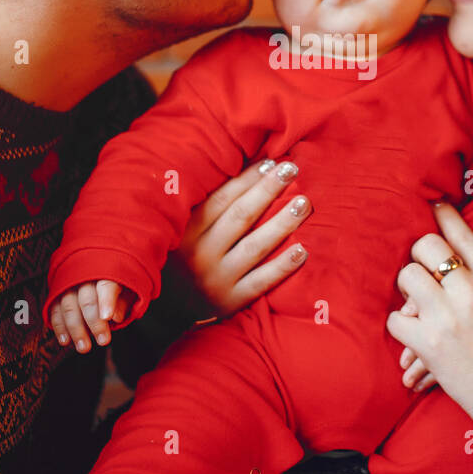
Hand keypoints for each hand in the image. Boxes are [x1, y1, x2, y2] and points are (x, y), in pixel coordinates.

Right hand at [50, 280, 126, 352]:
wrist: (95, 274)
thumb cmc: (115, 284)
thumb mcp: (126, 291)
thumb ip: (122, 303)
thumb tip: (116, 318)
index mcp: (106, 271)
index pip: (106, 286)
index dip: (106, 301)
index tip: (107, 317)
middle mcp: (85, 276)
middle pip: (87, 299)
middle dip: (94, 322)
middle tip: (103, 341)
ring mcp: (69, 285)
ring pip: (68, 306)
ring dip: (75, 329)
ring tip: (83, 346)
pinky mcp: (57, 294)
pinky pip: (55, 310)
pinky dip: (59, 327)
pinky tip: (65, 340)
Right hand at [172, 159, 309, 318]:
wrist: (169, 311)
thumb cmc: (183, 258)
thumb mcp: (182, 230)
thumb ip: (207, 205)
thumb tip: (249, 169)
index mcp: (186, 230)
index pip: (223, 198)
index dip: (248, 179)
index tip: (272, 162)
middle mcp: (201, 253)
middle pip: (241, 216)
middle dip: (268, 190)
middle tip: (292, 169)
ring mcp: (216, 278)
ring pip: (255, 247)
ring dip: (282, 224)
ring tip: (303, 203)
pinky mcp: (230, 301)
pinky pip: (261, 281)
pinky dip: (282, 266)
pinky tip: (303, 250)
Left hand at [386, 203, 472, 447]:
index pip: (463, 235)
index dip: (445, 215)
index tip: (434, 204)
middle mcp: (471, 292)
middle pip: (427, 247)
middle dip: (420, 255)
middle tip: (423, 269)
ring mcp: (448, 317)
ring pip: (407, 276)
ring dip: (408, 289)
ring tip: (417, 301)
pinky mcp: (429, 344)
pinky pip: (396, 318)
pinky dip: (400, 325)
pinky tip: (413, 332)